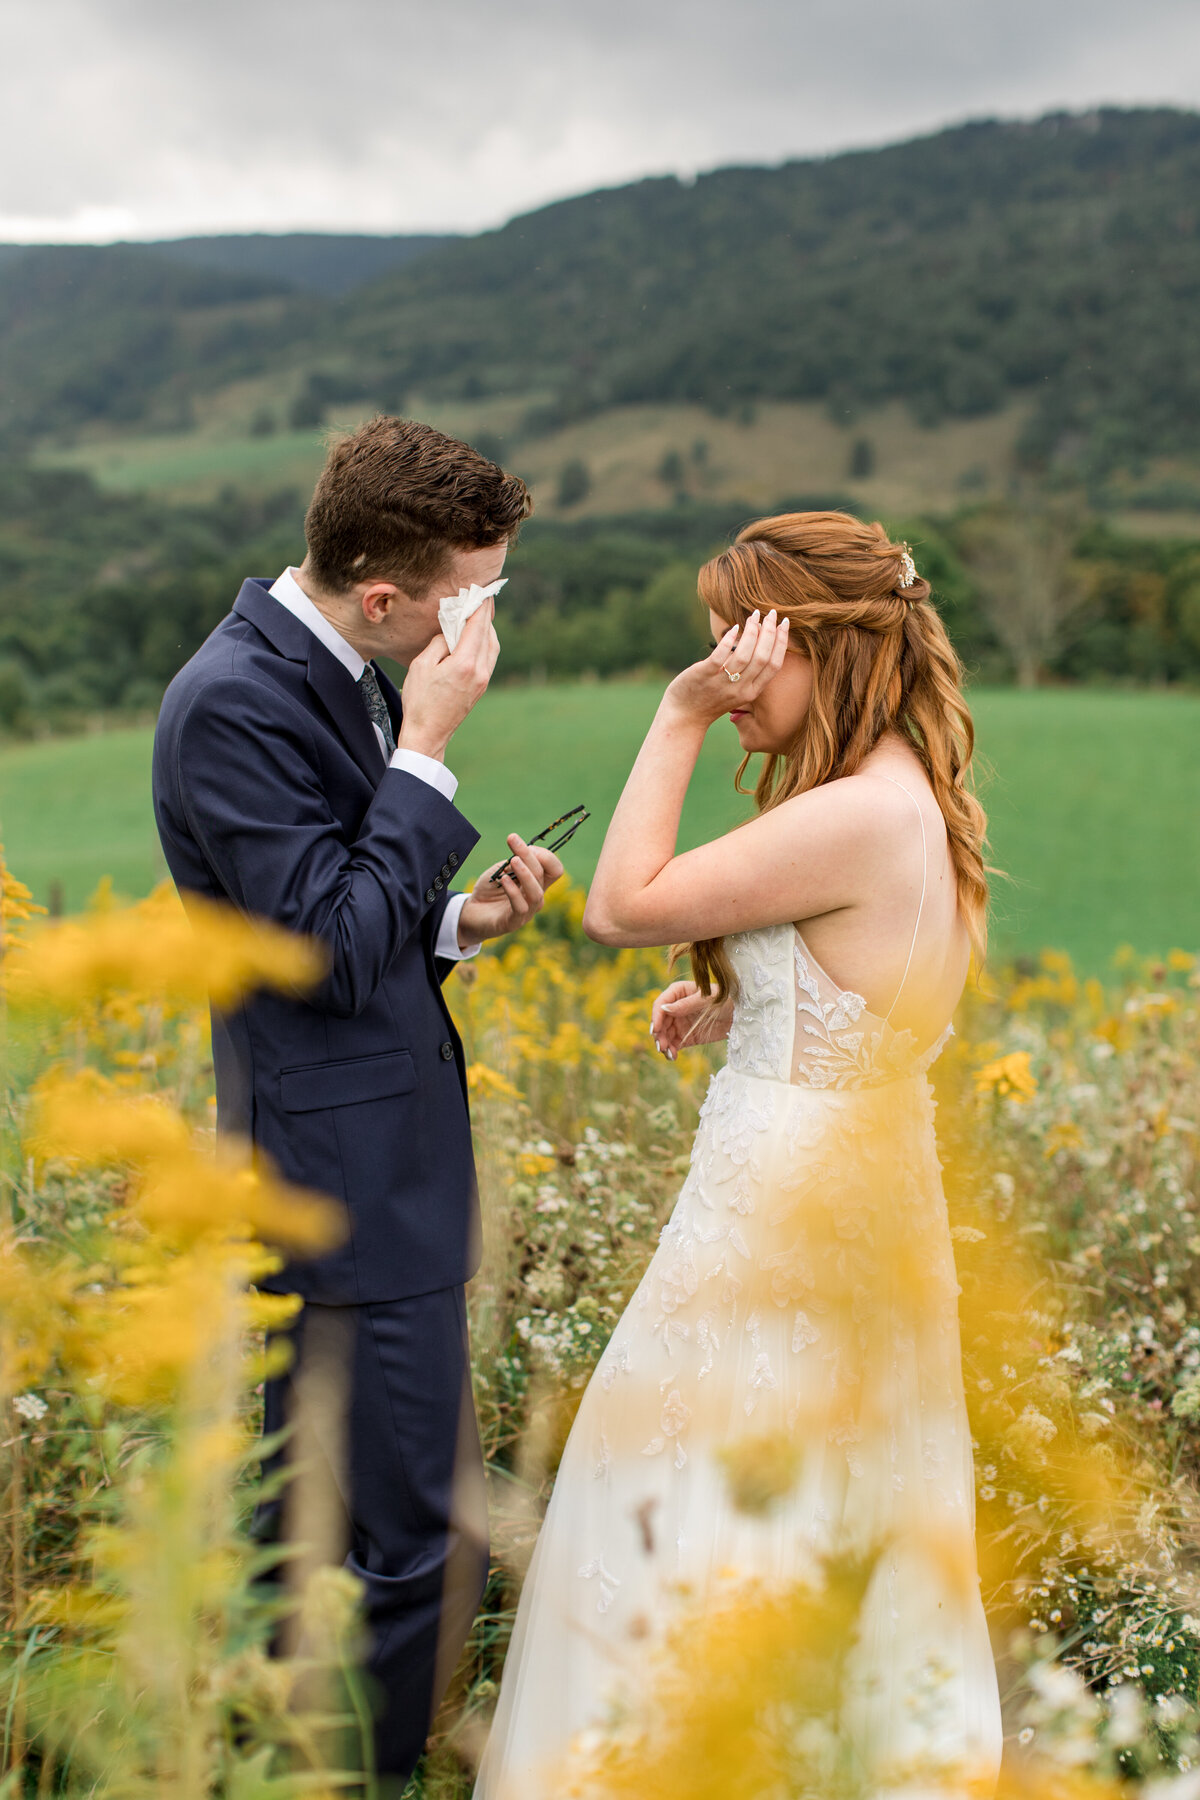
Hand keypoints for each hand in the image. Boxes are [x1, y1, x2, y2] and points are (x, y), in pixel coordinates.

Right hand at [397, 596, 499, 760]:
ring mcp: (483, 680)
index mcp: (465, 663)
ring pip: (492, 646)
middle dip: (485, 614)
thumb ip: (439, 642)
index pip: (477, 626)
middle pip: (489, 634)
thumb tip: (451, 630)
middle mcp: (480, 671)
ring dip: (487, 628)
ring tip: (477, 614)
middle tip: (479, 598)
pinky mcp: (482, 686)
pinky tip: (476, 636)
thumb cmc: (419, 700)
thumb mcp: (422, 665)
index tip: (481, 590)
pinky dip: (485, 642)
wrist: (428, 734)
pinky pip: (489, 657)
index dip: (480, 605)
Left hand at [457, 834, 564, 947]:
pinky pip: (520, 906)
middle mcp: (536, 897)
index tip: (521, 843)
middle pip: (542, 873)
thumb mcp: (501, 870)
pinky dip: (513, 891)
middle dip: (528, 854)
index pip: (554, 868)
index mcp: (537, 883)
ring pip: (536, 892)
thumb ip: (514, 862)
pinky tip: (503, 880)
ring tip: (513, 860)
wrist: (472, 912)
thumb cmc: (489, 890)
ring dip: (525, 873)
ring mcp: (527, 911)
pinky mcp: (514, 922)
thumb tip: (525, 851)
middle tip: (512, 840)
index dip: (544, 854)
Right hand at [650, 980, 733, 1058]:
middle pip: (660, 1021)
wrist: (741, 1015)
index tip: (655, 1029)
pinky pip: (674, 1044)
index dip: (656, 1016)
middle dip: (659, 1034)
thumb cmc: (726, 999)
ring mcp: (680, 1022)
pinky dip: (671, 1051)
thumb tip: (664, 1009)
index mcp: (679, 992)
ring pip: (664, 1034)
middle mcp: (676, 1007)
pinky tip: (673, 1056)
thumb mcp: (707, 1000)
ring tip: (668, 1053)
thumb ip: (686, 1004)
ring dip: (663, 1044)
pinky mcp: (686, 1036)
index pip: (661, 1003)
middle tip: (662, 1046)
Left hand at [662, 609, 788, 726]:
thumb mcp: (736, 690)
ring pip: (744, 655)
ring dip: (751, 632)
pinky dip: (729, 640)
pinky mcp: (704, 675)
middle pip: (762, 657)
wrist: (685, 716)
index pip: (774, 665)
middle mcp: (740, 689)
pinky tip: (734, 628)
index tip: (784, 623)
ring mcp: (722, 683)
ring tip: (753, 616)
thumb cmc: (711, 698)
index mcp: (752, 692)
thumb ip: (748, 672)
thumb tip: (758, 639)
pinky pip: (720, 656)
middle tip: (770, 613)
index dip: (781, 642)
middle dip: (770, 632)